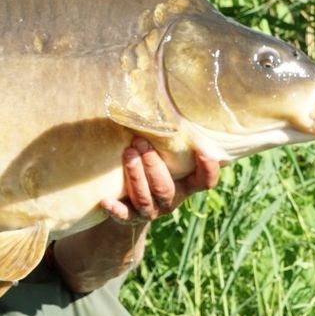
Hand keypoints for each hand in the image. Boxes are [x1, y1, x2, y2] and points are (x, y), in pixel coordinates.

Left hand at [101, 138, 222, 224]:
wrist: (130, 202)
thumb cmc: (152, 167)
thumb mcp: (165, 156)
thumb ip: (170, 140)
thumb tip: (163, 97)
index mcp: (185, 185)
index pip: (204, 181)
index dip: (208, 169)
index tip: (204, 152)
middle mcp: (171, 199)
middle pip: (165, 188)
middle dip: (153, 165)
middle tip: (140, 142)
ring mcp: (151, 210)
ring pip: (145, 198)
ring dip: (136, 176)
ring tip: (128, 154)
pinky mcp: (130, 217)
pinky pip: (124, 216)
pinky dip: (116, 209)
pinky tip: (106, 201)